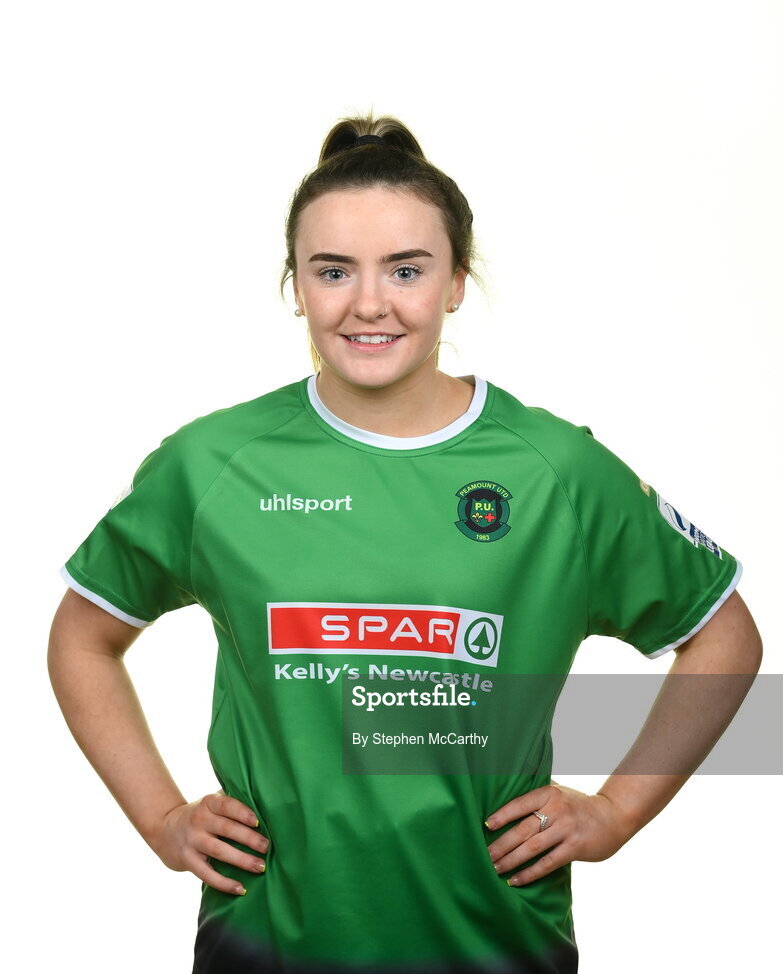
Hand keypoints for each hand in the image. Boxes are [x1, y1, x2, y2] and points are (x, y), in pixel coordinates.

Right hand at [150, 789, 268, 895]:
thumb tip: (264, 804)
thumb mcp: (210, 803)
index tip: (257, 822)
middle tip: (267, 847)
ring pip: (219, 851)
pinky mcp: (188, 860)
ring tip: (260, 867)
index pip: (226, 805)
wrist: (164, 828)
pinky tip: (240, 889)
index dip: (242, 812)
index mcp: (208, 803)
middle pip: (227, 829)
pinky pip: (207, 874)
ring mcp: (193, 841)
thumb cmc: (199, 814)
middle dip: (249, 839)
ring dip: (242, 860)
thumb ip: (230, 802)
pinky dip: (224, 883)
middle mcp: (199, 821)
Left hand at [485, 780, 634, 885]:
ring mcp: (566, 830)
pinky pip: (547, 863)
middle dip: (501, 844)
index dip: (502, 815)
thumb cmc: (578, 805)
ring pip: (532, 848)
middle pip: (523, 829)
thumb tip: (508, 790)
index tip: (486, 826)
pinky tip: (515, 880)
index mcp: (549, 794)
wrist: (613, 817)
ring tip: (495, 868)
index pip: (520, 804)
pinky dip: (530, 873)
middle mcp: (556, 810)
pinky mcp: (574, 848)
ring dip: (511, 860)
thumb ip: (538, 793)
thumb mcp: (559, 791)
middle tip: (484, 855)